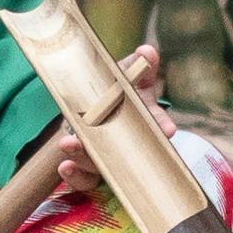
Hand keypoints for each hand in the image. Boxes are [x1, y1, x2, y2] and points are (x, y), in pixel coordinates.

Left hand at [48, 44, 173, 192]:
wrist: (88, 106)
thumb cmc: (112, 91)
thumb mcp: (125, 76)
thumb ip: (137, 67)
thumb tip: (146, 52)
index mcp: (138, 119)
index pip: (155, 124)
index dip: (161, 125)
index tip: (168, 129)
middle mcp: (123, 142)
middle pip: (125, 150)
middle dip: (118, 149)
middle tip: (107, 144)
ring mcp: (104, 158)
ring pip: (99, 166)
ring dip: (84, 158)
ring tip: (68, 145)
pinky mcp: (86, 170)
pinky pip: (83, 180)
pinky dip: (74, 176)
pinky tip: (64, 165)